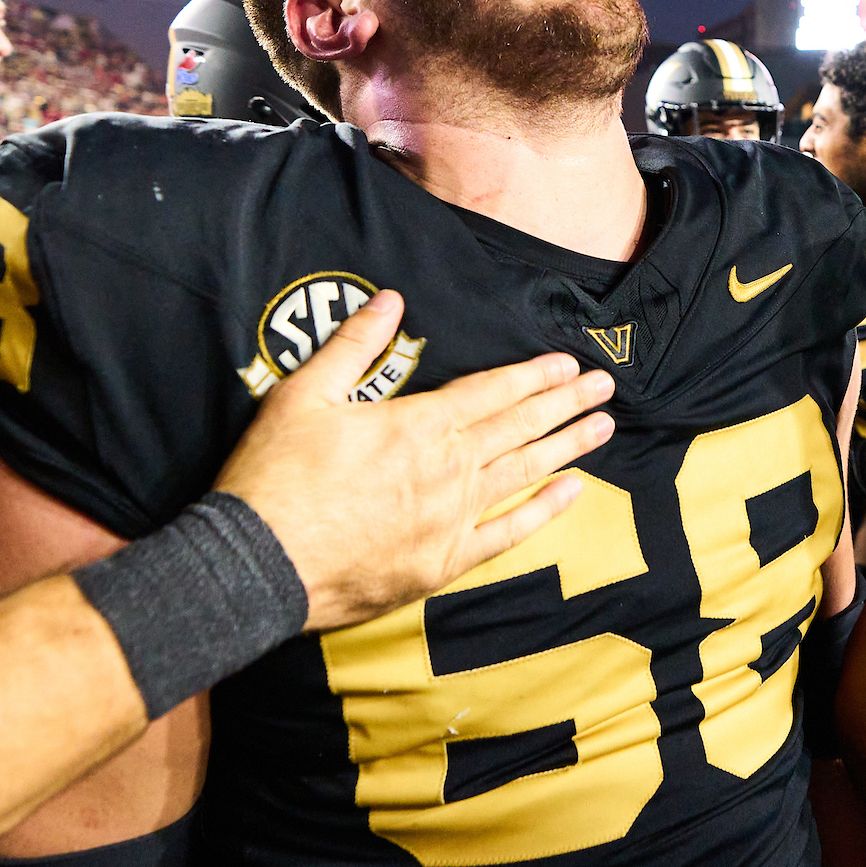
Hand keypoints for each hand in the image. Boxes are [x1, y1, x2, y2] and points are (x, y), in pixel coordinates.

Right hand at [214, 289, 615, 630]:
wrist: (259, 567)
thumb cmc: (275, 478)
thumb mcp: (303, 396)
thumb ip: (354, 346)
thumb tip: (391, 300)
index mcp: (417, 424)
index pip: (492, 391)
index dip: (534, 375)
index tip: (569, 363)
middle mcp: (447, 469)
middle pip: (519, 428)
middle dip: (566, 403)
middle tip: (606, 386)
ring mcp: (450, 519)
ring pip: (524, 474)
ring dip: (567, 447)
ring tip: (603, 427)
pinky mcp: (442, 563)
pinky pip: (507, 534)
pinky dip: (544, 512)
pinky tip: (573, 494)